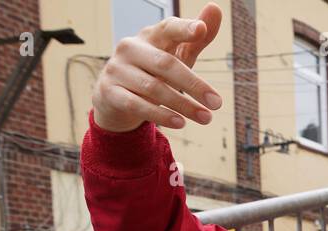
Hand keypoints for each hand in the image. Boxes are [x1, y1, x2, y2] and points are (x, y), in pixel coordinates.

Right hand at [92, 2, 224, 132]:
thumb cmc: (152, 72)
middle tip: (218, 103)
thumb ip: (196, 39)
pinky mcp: (110, 92)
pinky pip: (137, 105)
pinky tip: (180, 123)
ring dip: (183, 105)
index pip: (167, 28)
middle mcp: (131, 48)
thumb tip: (215, 8)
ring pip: (153, 88)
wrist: (115, 97)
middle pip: (165, 64)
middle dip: (194, 85)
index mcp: (149, 36)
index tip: (201, 29)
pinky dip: (160, 115)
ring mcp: (117, 70)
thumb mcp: (176, 55)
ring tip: (206, 118)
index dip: (184, 29)